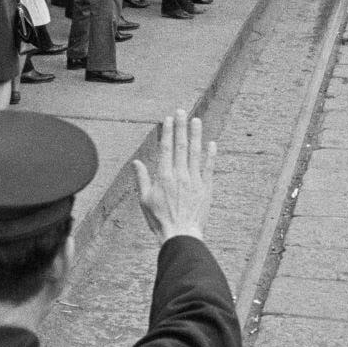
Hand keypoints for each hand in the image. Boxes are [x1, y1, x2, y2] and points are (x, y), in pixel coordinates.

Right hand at [132, 109, 215, 242]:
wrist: (181, 235)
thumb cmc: (160, 220)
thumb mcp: (144, 200)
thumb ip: (141, 179)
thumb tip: (136, 162)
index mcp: (163, 176)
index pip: (166, 148)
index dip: (168, 132)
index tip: (169, 119)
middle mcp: (180, 174)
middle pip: (181, 145)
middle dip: (181, 127)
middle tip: (182, 111)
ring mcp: (195, 180)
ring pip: (195, 153)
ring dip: (196, 135)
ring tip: (196, 120)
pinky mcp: (206, 188)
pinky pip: (208, 168)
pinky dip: (210, 155)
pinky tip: (211, 144)